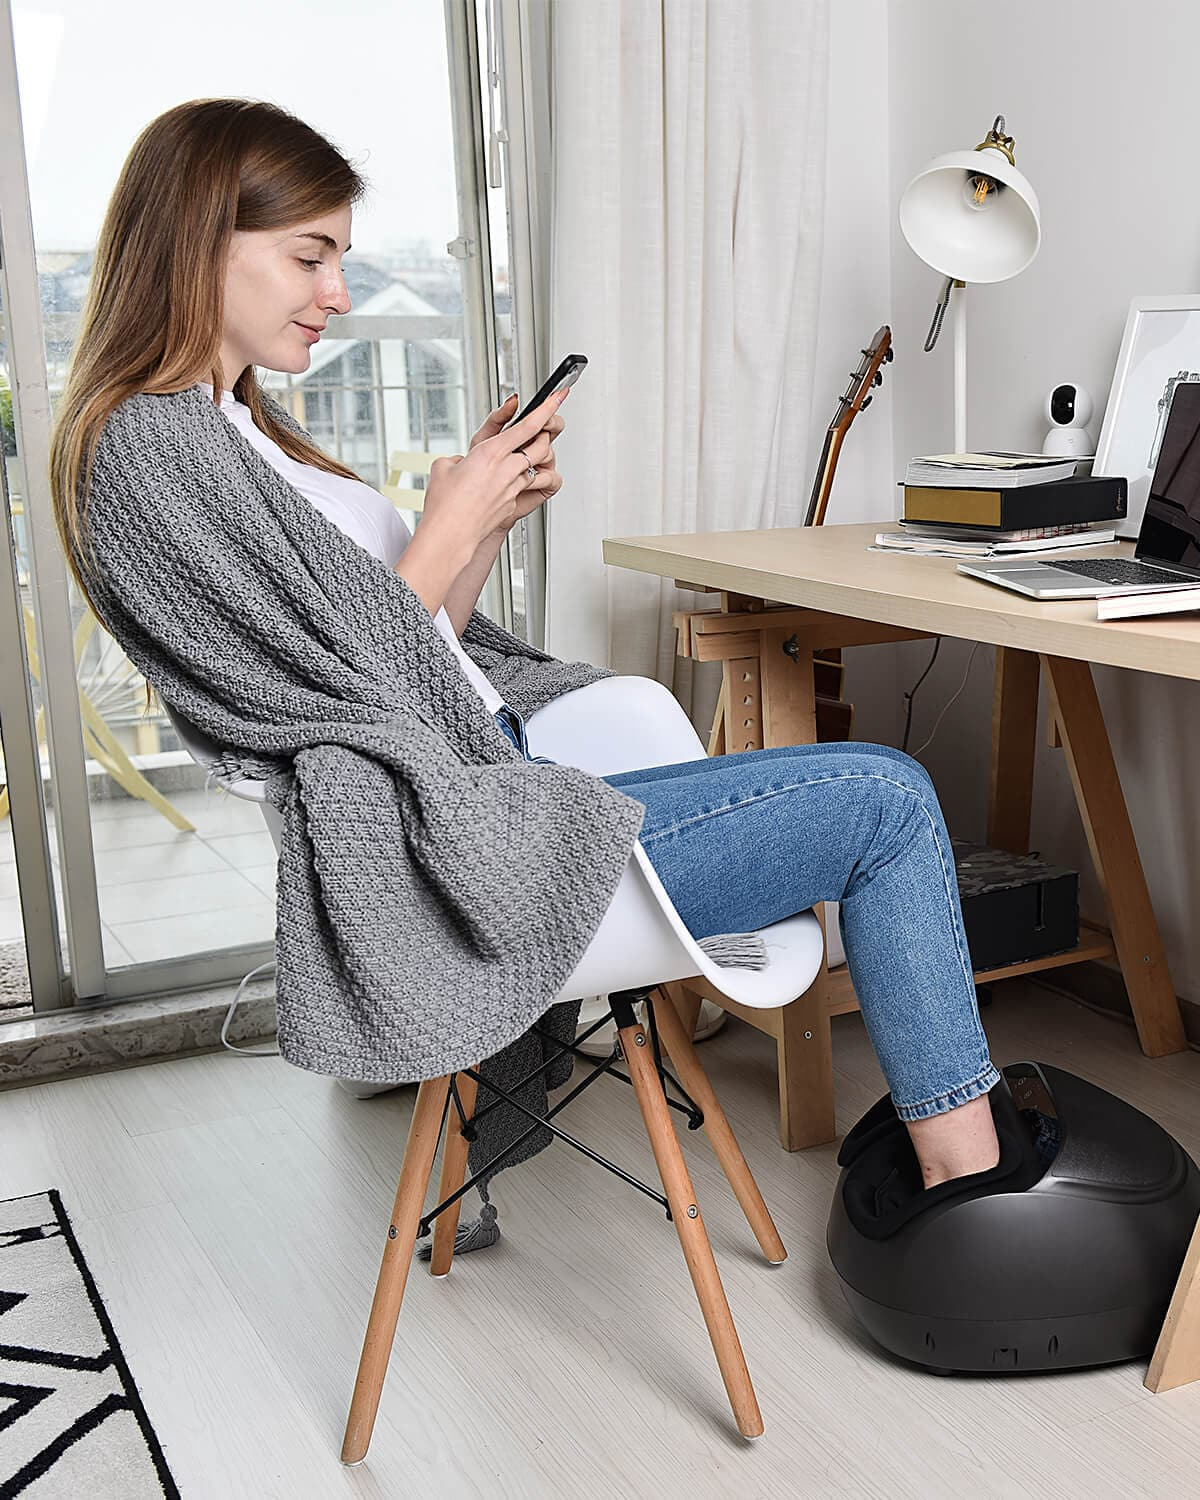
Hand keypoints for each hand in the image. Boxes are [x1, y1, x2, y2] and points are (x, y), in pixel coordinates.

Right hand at [417, 388, 568, 571]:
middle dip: (543, 435)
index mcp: (491, 453)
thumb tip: (463, 463)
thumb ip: (459, 458)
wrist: (450, 536)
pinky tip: (503, 482)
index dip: (547, 408)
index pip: (528, 425)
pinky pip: (524, 485)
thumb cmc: (445, 505)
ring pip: (536, 466)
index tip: (558, 397)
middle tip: (538, 428)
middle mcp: (507, 469)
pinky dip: (519, 479)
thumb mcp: (443, 466)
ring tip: (520, 455)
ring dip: (534, 458)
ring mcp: (513, 487)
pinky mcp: (512, 503)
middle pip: (542, 445)